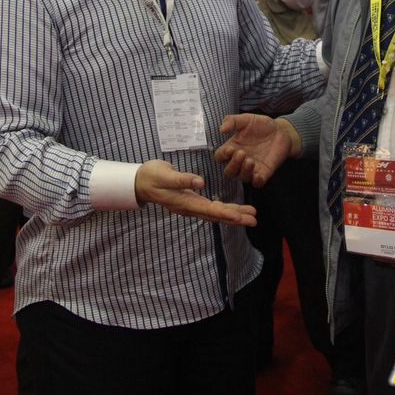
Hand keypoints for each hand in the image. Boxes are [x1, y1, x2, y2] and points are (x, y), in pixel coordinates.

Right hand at [134, 159, 256, 226]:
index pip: (209, 210)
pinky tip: (234, 210)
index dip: (226, 213)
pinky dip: (224, 209)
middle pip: (217, 214)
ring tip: (250, 215)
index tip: (240, 216)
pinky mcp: (192, 201)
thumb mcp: (165, 175)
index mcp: (185, 202)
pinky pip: (211, 208)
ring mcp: (191, 205)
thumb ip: (182, 180)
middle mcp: (190, 207)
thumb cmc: (152, 176)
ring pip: (216, 212)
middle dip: (236, 217)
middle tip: (254, 219)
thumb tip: (200, 182)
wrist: (140, 181)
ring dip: (233, 214)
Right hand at [215, 114, 295, 186]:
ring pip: (241, 177)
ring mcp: (252, 167)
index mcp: (233, 147)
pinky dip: (256, 181)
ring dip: (244, 171)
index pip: (220, 157)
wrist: (281, 131)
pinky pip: (257, 183)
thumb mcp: (246, 119)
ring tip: (250, 161)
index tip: (229, 149)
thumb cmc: (262, 125)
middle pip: (229, 171)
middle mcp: (240, 160)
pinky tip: (257, 175)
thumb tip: (221, 129)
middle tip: (241, 153)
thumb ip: (233, 121)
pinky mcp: (264, 172)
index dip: (222, 155)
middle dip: (232, 165)